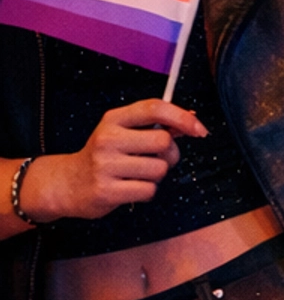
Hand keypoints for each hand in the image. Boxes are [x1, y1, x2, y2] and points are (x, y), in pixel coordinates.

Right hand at [22, 101, 206, 222]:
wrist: (67, 183)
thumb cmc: (104, 155)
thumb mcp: (122, 131)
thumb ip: (154, 124)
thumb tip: (191, 119)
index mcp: (113, 119)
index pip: (154, 108)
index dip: (182, 117)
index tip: (199, 129)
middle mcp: (107, 139)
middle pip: (163, 142)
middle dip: (170, 154)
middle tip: (157, 159)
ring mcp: (105, 165)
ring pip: (159, 169)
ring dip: (156, 175)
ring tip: (138, 174)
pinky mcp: (106, 191)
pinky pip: (149, 190)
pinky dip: (147, 191)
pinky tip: (130, 187)